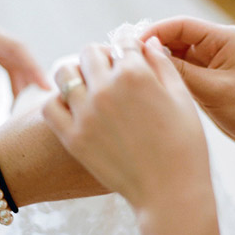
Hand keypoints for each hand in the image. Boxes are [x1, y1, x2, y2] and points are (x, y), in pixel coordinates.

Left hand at [43, 36, 209, 210]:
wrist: (170, 193)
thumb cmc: (185, 147)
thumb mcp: (182, 99)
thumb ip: (162, 65)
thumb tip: (148, 42)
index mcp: (135, 74)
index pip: (122, 42)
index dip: (128, 48)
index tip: (131, 58)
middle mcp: (106, 88)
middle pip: (90, 52)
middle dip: (101, 57)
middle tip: (109, 73)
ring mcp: (85, 113)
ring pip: (64, 72)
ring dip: (75, 73)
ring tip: (87, 87)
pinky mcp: (72, 138)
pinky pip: (50, 106)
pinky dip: (58, 102)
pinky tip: (73, 109)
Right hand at [141, 17, 234, 151]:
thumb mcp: (212, 90)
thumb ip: (180, 72)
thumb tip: (147, 54)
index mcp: (224, 38)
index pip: (180, 25)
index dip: (154, 32)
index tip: (131, 46)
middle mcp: (217, 44)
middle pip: (175, 37)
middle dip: (151, 47)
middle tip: (126, 61)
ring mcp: (211, 61)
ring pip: (175, 54)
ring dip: (157, 62)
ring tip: (134, 74)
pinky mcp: (207, 77)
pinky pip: (181, 70)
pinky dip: (166, 75)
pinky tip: (150, 84)